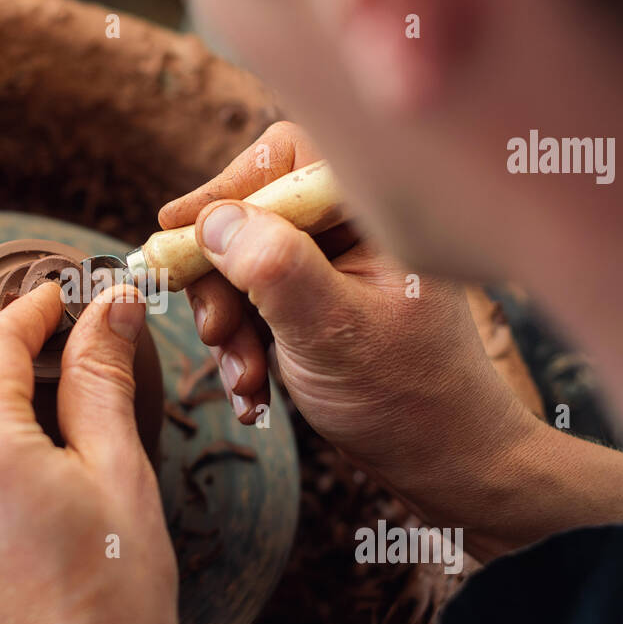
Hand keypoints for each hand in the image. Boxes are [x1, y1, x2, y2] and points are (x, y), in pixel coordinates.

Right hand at [161, 123, 538, 537]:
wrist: (445, 465)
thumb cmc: (408, 398)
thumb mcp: (331, 331)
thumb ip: (272, 267)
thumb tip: (211, 220)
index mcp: (374, 215)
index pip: (284, 158)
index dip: (225, 189)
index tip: (177, 233)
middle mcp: (353, 230)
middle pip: (251, 218)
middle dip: (223, 281)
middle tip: (215, 332)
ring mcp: (333, 269)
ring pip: (244, 269)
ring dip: (230, 328)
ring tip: (245, 380)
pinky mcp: (316, 307)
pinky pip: (255, 308)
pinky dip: (244, 349)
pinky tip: (252, 395)